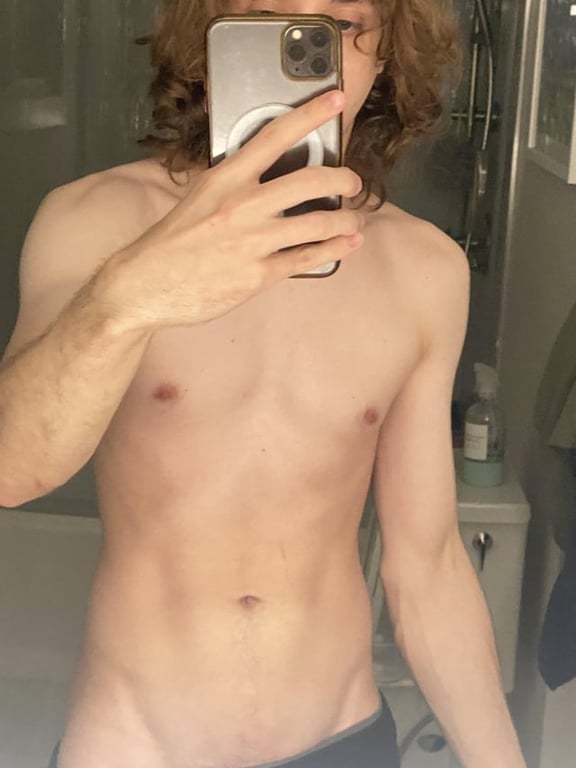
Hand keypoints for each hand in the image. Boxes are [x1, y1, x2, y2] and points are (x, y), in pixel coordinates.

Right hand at [108, 91, 364, 330]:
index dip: (310, 114)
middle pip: (310, 180)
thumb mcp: (199, 198)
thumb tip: (267, 179)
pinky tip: (345, 246)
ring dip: (345, 220)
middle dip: (343, 179)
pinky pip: (307, 258)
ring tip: (354, 221)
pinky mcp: (257, 275)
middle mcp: (242, 205)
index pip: (274, 135)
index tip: (336, 100)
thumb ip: (233, 185)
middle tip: (353, 183)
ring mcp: (252, 241)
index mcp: (225, 178)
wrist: (145, 285)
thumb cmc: (171, 243)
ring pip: (317, 223)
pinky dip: (333, 250)